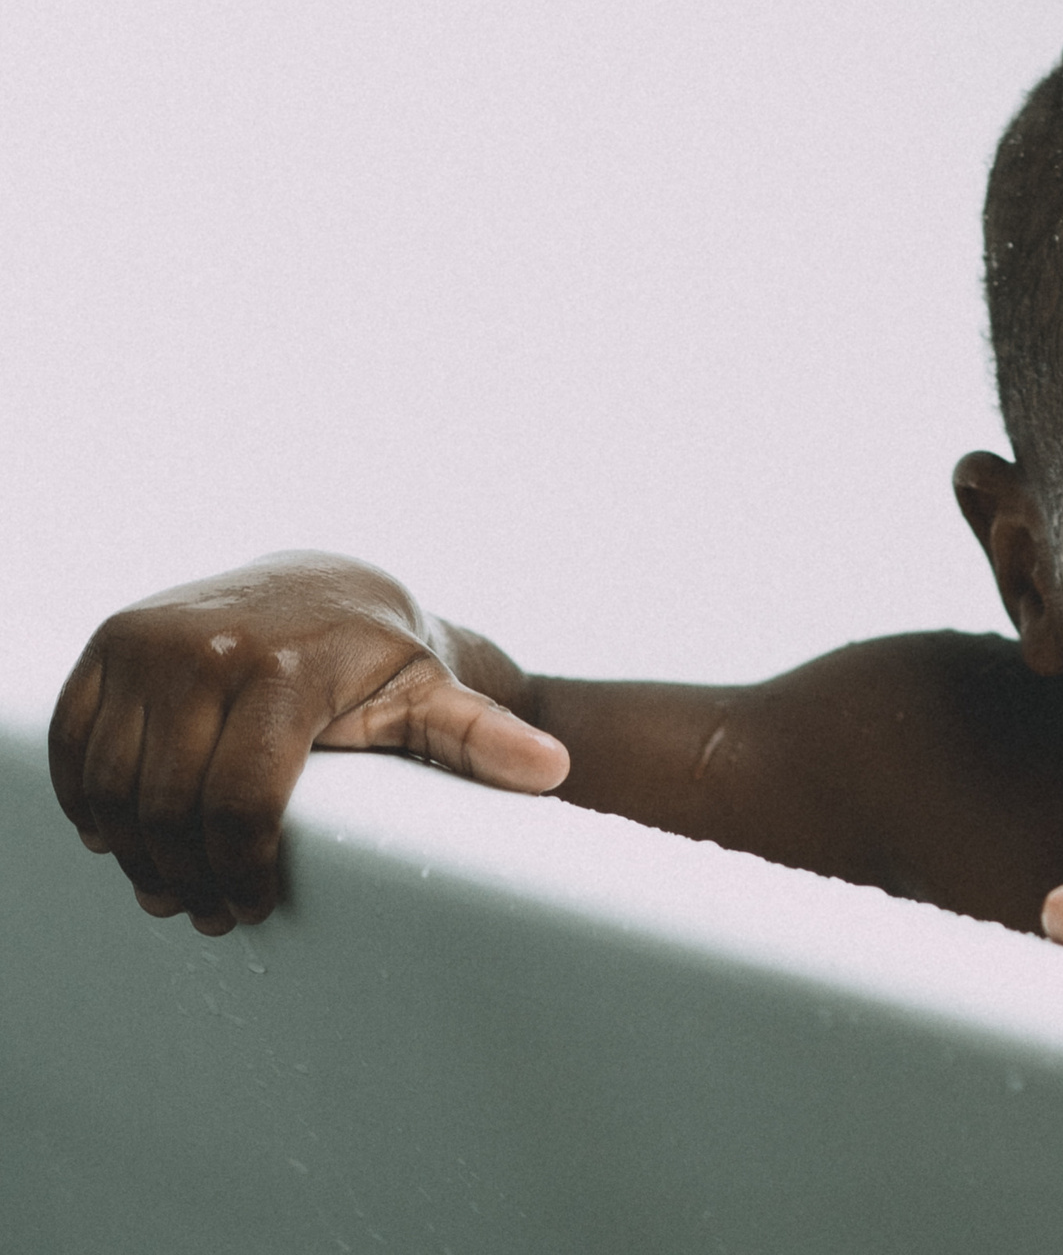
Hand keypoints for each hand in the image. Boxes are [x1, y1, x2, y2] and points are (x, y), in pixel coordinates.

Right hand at [48, 553, 567, 936]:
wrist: (324, 584)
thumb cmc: (380, 657)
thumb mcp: (432, 695)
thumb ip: (484, 738)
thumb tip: (555, 770)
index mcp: (290, 665)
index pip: (243, 803)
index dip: (241, 872)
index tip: (251, 906)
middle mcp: (211, 645)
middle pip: (171, 805)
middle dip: (184, 875)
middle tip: (206, 909)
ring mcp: (153, 640)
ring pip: (115, 783)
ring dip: (131, 850)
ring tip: (166, 882)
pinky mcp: (113, 642)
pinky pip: (75, 743)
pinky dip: (88, 796)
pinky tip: (120, 829)